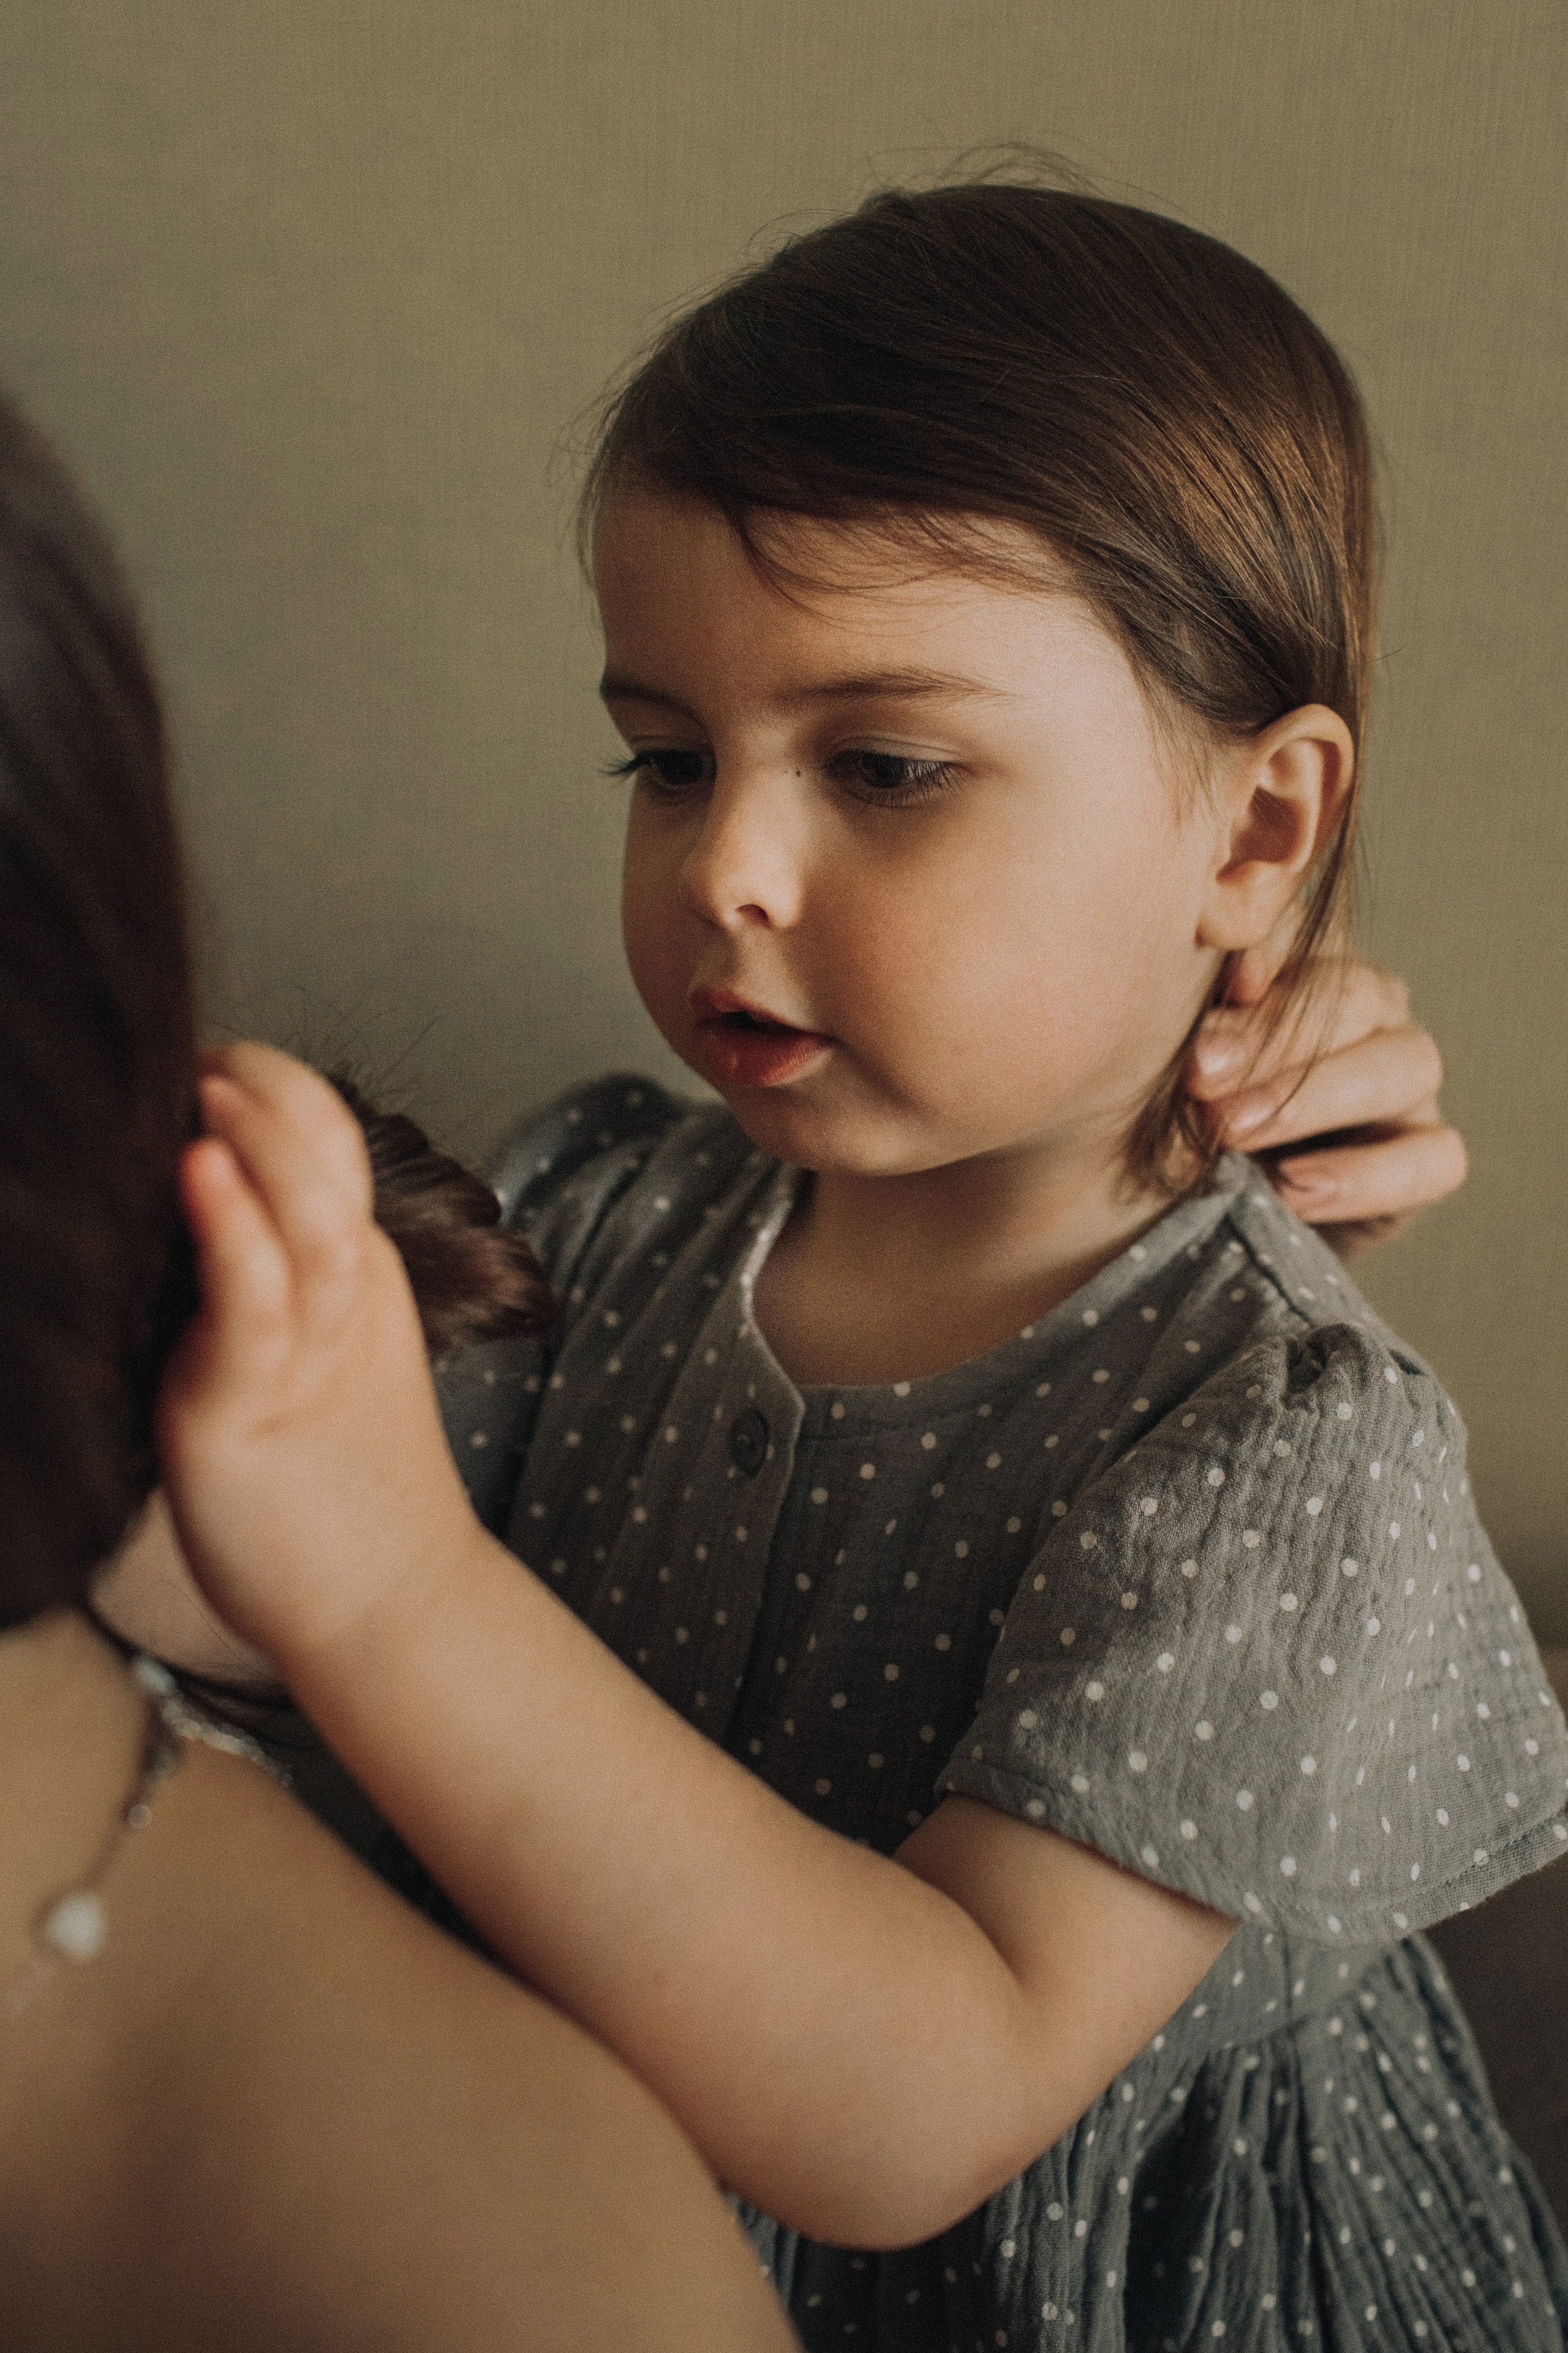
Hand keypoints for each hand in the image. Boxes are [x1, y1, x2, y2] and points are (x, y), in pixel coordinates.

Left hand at [156, 1044, 481, 1667]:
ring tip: (208, 1081)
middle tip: (198, 1051)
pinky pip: (253, 1304)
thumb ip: (269, 1277)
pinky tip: (197, 1171)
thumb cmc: (332, 1488)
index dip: (271, 1083)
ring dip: (259, 1136)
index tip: (201, 1061)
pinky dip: (231, 1229)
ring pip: (308, 1213)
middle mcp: (338, 1296)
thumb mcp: (313, 1354)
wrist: (385, 1605)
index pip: (327, 1139)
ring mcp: (303, 1350)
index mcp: (352, 1273)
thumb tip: (181, 1206)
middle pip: (326, 1153)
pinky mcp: (252, 1407)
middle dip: (264, 1085)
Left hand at [1186, 947, 1466, 1261]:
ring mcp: (1407, 1085)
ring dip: (1315, 1098)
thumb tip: (1236, 974)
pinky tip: (1294, 1191)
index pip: (1305, 932)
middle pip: (1357, 994)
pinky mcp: (1425, 1160)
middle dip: (1275, 1038)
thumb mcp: (1164, 1065)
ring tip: (1235, 1134)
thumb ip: (1196, 1011)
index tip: (1229, 985)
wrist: (1179, 1218)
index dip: (1271, 951)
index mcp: (1301, 964)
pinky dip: (1366, 1177)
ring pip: (1409, 1063)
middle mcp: (1368, 1011)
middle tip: (1202, 1078)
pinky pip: (1435, 1158)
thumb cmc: (1165, 1123)